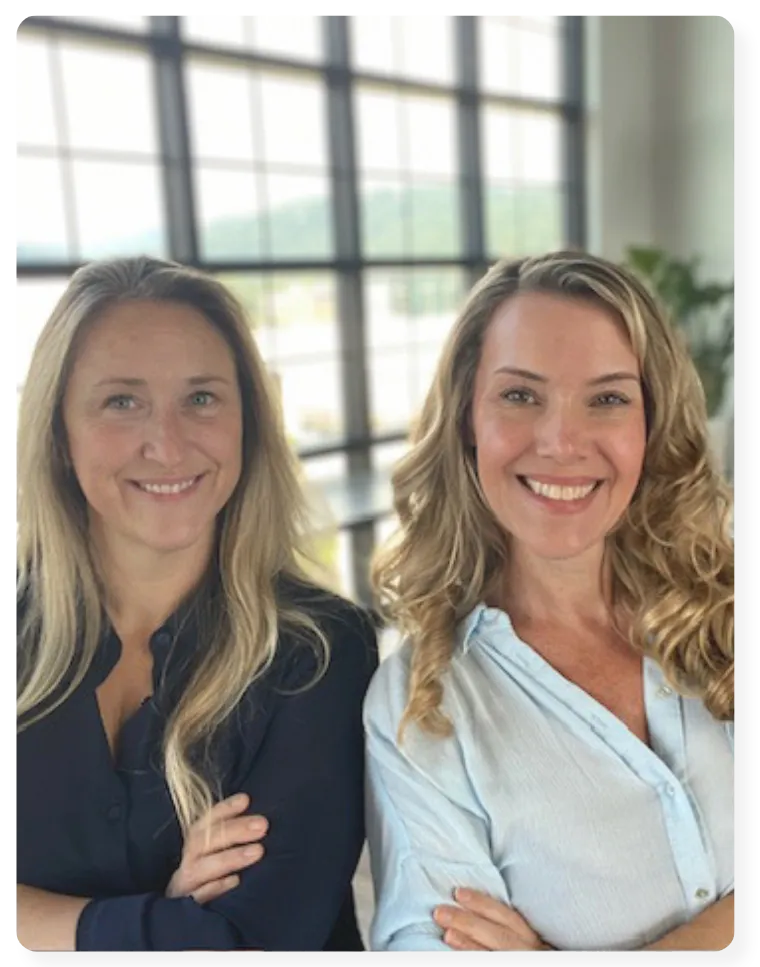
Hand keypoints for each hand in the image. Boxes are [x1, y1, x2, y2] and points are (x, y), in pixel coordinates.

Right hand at [166, 793, 267, 904]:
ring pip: (200, 868)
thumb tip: (256, 818)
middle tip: (262, 825)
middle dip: (233, 831)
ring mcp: (185, 887)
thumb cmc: (213, 884)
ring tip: (258, 851)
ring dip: (229, 857)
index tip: (245, 800)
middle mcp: (186, 865)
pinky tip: (235, 882)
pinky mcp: (186, 910)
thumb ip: (231, 840)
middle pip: (202, 841)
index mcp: (194, 849)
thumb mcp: (218, 858)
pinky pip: (197, 898)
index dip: (223, 810)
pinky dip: (215, 888)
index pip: (205, 823)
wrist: (184, 928)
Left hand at [434, 888, 551, 951]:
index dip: (483, 904)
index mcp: (532, 938)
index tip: (458, 893)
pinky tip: (454, 956)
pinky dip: (473, 960)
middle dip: (468, 923)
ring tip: (446, 933)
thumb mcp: (528, 940)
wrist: (560, 966)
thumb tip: (472, 904)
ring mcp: (521, 962)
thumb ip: (509, 926)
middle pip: (498, 936)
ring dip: (468, 945)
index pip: (508, 918)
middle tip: (440, 911)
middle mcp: (529, 951)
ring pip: (493, 956)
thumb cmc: (531, 951)